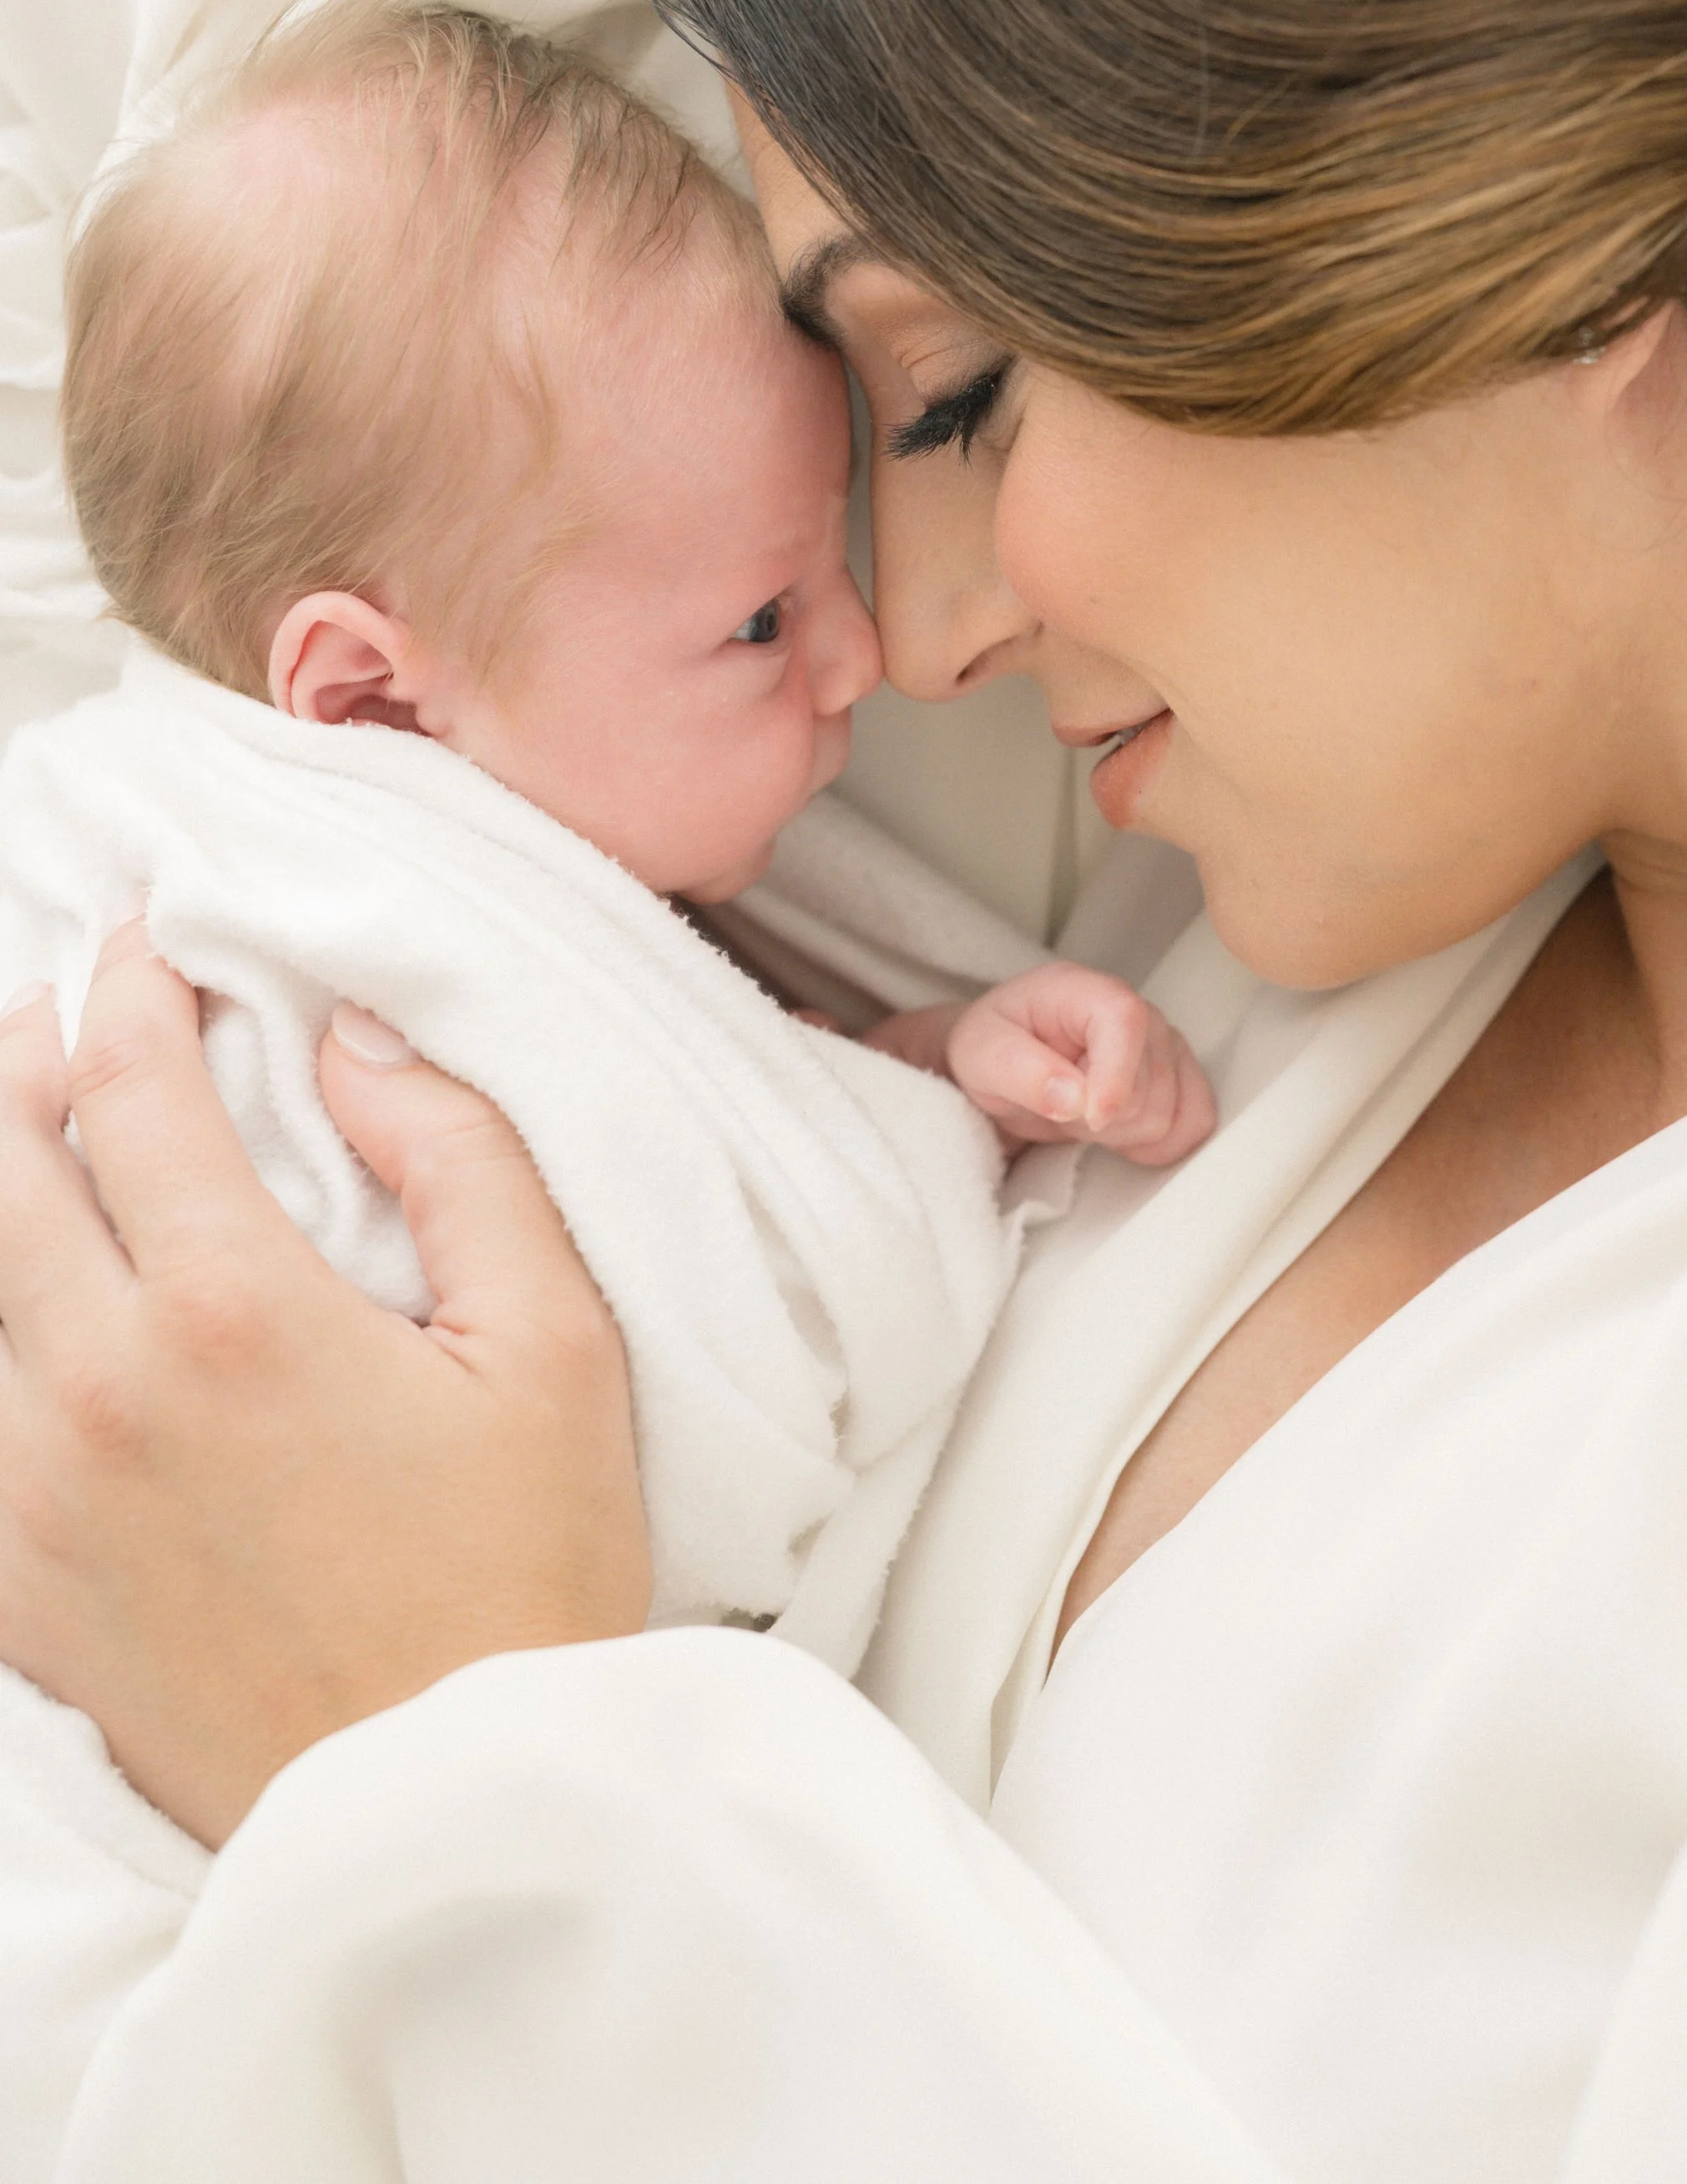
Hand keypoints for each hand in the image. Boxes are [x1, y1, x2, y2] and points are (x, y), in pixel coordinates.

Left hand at [0, 924, 649, 1848]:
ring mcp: (33, 1500)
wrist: (452, 1819)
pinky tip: (45, 1319)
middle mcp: (97, 1394)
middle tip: (87, 1023)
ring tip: (53, 1149)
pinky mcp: (16, 1592)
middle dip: (31, 1059)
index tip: (151, 943)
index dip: (129, 985)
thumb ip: (459, 1160)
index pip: (124, 1084)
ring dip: (1, 1189)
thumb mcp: (555, 1348)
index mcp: (232, 1317)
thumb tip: (355, 1038)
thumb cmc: (524, 1582)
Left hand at [941, 964, 1215, 1166]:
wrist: (1005, 1063)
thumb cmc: (991, 1049)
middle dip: (1102, 1117)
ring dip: (1122, 1133)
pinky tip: (1120, 1135)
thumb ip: (1021, 1072)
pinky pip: (1196, 1123)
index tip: (1092, 1118)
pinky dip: (1161, 1144)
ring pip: (1171, 1113)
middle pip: (1150, 1085)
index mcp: (1083, 991)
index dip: (1117, 1075)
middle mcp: (1137, 1010)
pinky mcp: (1178, 1076)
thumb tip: (1076, 1098)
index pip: (1126, 1020)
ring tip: (1082, 1113)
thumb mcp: (979, 1056)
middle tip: (1059, 1106)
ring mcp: (1164, 1043)